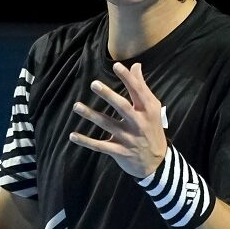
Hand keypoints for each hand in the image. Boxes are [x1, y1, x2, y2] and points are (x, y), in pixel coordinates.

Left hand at [69, 61, 166, 177]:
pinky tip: (73, 135)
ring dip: (91, 115)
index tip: (116, 65)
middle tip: (94, 84)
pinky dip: (86, 141)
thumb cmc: (152, 129)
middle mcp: (138, 123)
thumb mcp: (152, 109)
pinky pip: (100, 146)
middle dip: (108, 95)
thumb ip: (142, 87)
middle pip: (122, 107)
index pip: (138, 91)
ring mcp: (128, 138)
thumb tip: (135, 66)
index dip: (128, 78)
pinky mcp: (119, 151)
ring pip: (107, 124)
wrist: (157, 162)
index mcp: (148, 110)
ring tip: (77, 106)